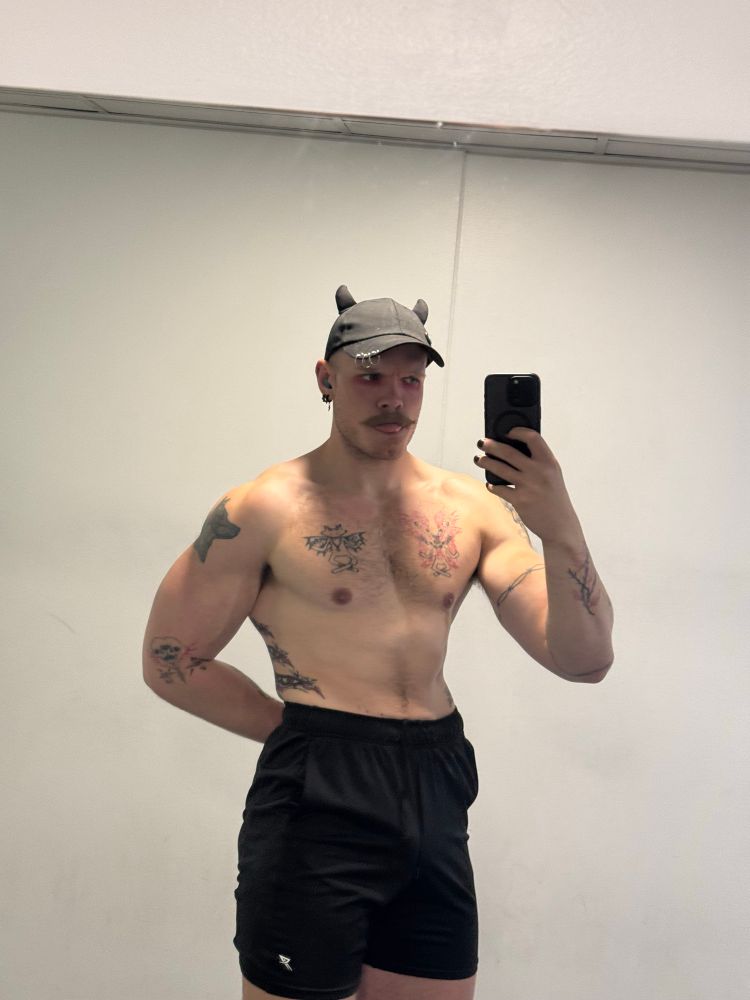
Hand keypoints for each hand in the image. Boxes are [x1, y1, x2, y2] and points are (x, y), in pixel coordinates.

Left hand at [475, 428, 580, 543]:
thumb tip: (512, 449)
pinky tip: (490, 484)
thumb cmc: (555, 499)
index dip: (519, 431)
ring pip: (499, 468)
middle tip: (482, 442)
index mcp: (549, 462)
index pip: (533, 438)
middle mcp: (539, 471)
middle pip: (509, 452)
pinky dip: (492, 485)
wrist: (561, 526)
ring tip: (479, 459)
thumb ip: (538, 463)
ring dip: (486, 462)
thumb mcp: (553, 476)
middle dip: (492, 445)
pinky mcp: (520, 500)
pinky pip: (499, 488)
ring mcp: (528, 485)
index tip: (508, 432)